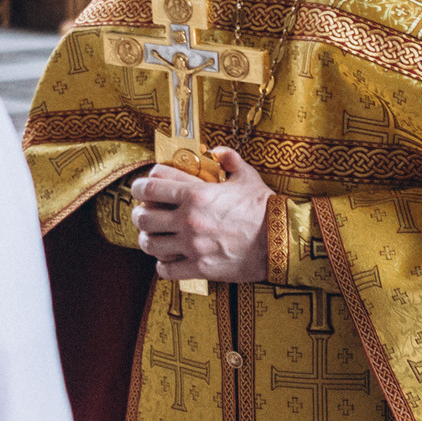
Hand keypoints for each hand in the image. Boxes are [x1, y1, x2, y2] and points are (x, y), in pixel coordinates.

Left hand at [131, 147, 272, 283]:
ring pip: (150, 244)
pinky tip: (168, 260)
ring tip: (152, 237)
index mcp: (196, 194)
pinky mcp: (200, 268)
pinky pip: (167, 270)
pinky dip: (162, 265)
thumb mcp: (247, 176)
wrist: (282, 241)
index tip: (142, 189)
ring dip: (147, 240)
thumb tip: (216, 150)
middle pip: (143, 217)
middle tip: (144, 214)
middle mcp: (189, 220)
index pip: (151, 186)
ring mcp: (193, 245)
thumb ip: (229, 159)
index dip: (140, 186)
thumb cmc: (264, 208)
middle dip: (139, 214)